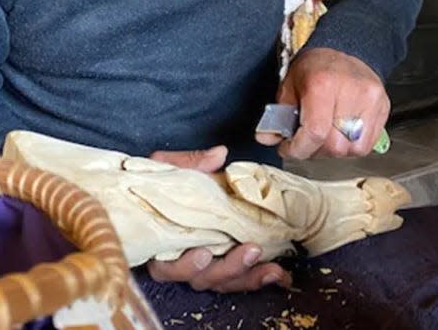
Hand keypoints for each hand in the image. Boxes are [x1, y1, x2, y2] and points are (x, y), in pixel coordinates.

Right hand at [144, 147, 290, 292]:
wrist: (160, 194)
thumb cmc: (159, 185)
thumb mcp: (167, 169)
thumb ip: (189, 164)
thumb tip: (219, 155)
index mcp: (161, 243)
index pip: (166, 267)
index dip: (185, 265)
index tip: (204, 254)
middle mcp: (180, 261)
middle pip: (201, 278)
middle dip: (228, 268)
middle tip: (251, 251)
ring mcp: (204, 266)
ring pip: (223, 282)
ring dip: (249, 276)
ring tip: (273, 268)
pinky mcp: (223, 264)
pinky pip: (238, 278)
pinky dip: (258, 277)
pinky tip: (278, 273)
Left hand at [257, 47, 388, 159]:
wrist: (343, 49)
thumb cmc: (315, 67)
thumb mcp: (288, 86)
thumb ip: (278, 116)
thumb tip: (266, 138)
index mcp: (323, 84)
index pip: (315, 132)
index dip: (298, 148)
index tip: (287, 149)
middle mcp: (351, 92)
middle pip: (334, 145)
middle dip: (314, 150)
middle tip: (304, 141)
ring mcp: (371, 100)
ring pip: (353, 149)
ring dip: (334, 150)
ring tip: (323, 136)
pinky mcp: (383, 107)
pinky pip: (367, 144)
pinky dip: (351, 146)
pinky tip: (340, 134)